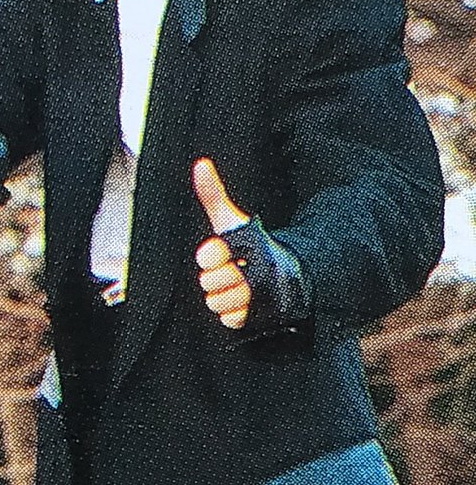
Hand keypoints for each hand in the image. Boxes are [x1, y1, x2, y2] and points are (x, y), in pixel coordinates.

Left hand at [193, 157, 310, 333]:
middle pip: (210, 282)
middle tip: (228, 272)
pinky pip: (230, 319)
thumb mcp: (230, 220)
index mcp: (245, 244)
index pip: (210, 253)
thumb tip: (200, 164)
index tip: (213, 254)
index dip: (208, 256)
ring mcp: (258, 294)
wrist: (284, 273)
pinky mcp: (261, 314)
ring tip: (234, 287)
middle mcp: (255, 269)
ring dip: (220, 297)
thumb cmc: (249, 245)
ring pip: (217, 302)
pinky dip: (232, 314)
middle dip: (214, 278)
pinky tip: (241, 302)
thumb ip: (213, 195)